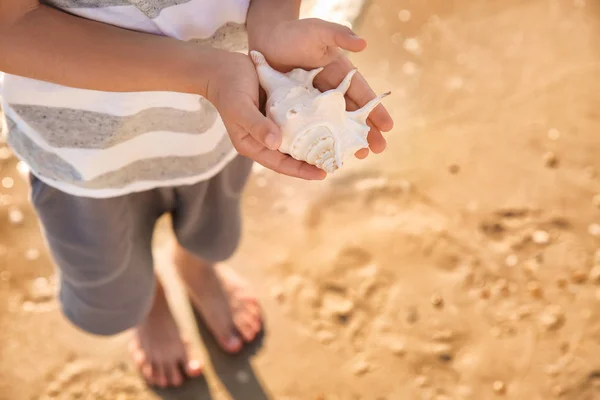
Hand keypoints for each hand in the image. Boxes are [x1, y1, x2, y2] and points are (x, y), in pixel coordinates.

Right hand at [206, 50, 325, 179]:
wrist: (222, 67)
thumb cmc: (228, 88)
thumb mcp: (240, 108)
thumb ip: (256, 125)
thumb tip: (275, 144)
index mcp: (253, 145)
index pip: (280, 164)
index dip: (301, 171)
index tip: (322, 174)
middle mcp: (265, 139)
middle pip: (291, 156)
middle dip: (312, 162)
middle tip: (336, 163)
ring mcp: (273, 126)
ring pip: (297, 141)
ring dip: (315, 144)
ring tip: (336, 147)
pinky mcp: (279, 112)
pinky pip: (298, 123)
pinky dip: (311, 125)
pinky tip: (329, 124)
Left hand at [248, 18, 393, 158]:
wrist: (266, 41)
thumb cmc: (294, 33)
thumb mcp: (318, 31)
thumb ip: (339, 35)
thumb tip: (363, 44)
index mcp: (341, 74)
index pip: (362, 94)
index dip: (375, 110)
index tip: (388, 127)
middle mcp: (331, 91)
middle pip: (351, 114)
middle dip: (365, 132)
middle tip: (378, 150)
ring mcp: (315, 103)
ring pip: (334, 125)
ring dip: (345, 140)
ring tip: (357, 157)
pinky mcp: (298, 110)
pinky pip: (311, 127)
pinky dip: (319, 140)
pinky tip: (325, 154)